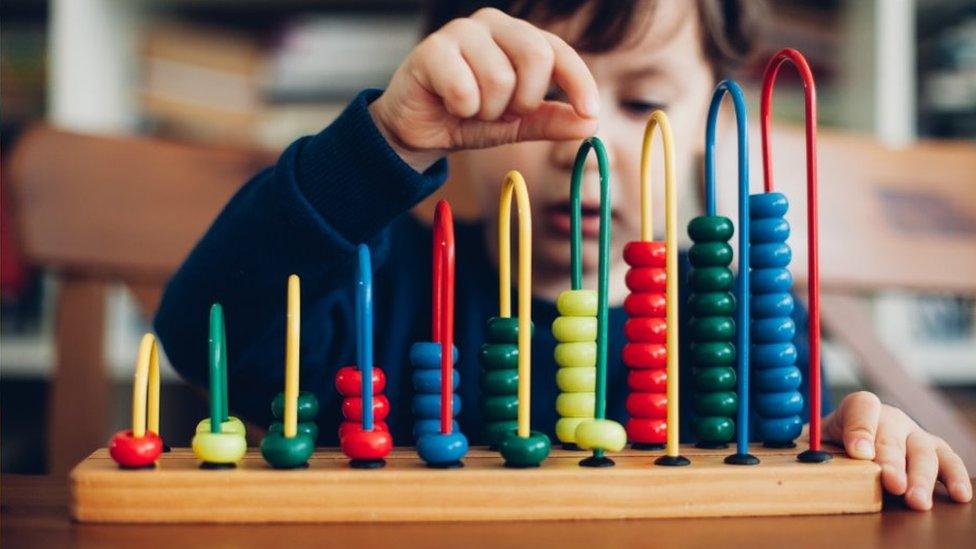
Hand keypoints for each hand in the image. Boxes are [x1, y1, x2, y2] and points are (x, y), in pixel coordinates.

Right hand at [368, 7, 598, 171]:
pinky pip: (465, 89)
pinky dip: (462, 109)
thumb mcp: (517, 125)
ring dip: (488, 110)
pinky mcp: (432, 48)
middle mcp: (494, 24)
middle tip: (504, 113)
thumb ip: (551, 121)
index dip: (579, 82)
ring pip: (500, 78)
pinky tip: (449, 104)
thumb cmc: (467, 118)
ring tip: (472, 109)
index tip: (591, 112)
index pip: (559, 52)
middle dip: (524, 100)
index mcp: (519, 37)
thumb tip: (590, 123)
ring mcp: (462, 31)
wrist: (418, 130)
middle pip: (536, 56)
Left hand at [823, 391, 971, 509]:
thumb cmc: (832, 443)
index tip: (859, 453)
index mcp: (860, 408)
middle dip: (892, 462)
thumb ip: (816, 443)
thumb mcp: (817, 439)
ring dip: (921, 477)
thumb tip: (813, 455)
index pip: (862, 408)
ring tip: (916, 501)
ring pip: (922, 452)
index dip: (861, 429)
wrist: (848, 445)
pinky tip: (958, 495)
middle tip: (892, 484)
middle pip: (893, 437)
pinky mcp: (933, 451)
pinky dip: (955, 477)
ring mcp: (914, 434)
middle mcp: (891, 418)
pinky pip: (948, 460)